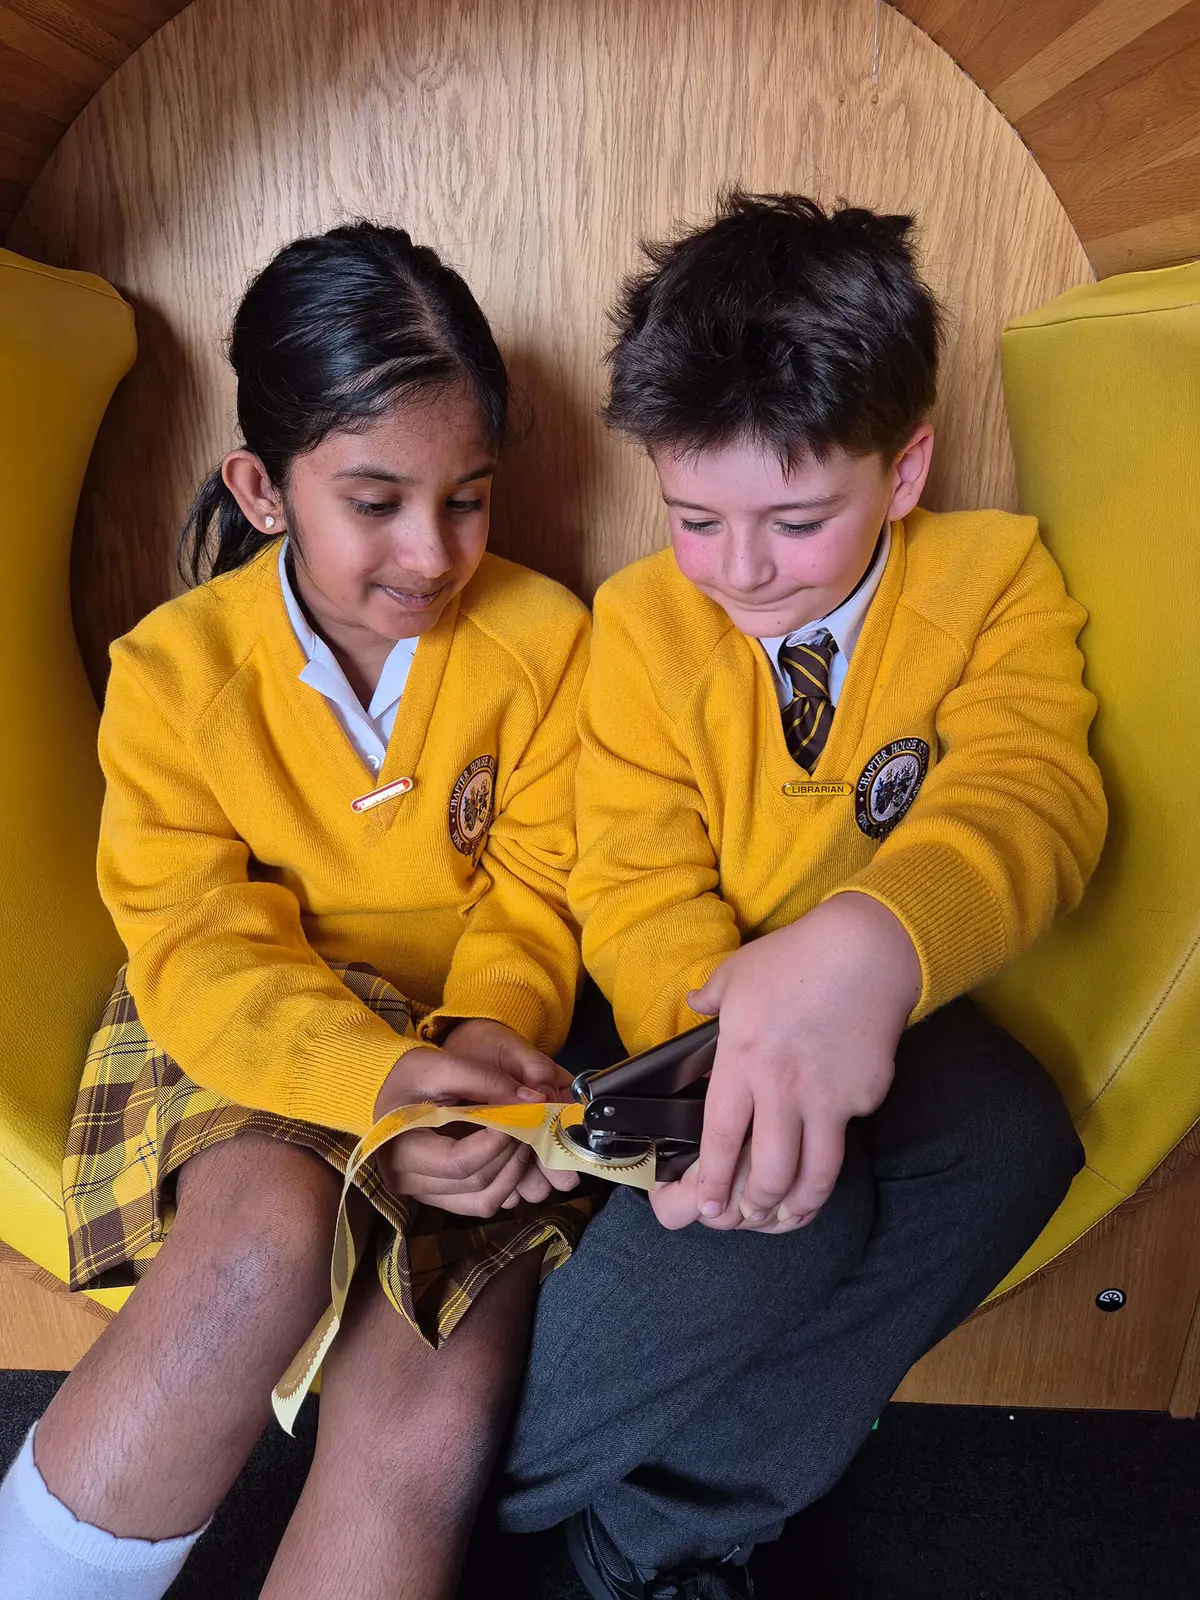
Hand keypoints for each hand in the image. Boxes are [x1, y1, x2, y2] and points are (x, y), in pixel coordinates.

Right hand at [371, 1030, 559, 1216]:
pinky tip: (512, 1154)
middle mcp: (407, 1182)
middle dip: (512, 1153)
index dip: (498, 1141)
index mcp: (401, 1150)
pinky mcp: (437, 1196)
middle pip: (476, 1183)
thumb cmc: (407, 1072)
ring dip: (513, 1173)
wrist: (383, 1085)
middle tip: (531, 1123)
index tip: (521, 1114)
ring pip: (483, 1201)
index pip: (460, 1161)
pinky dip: (504, 1183)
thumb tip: (534, 1101)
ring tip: (524, 1138)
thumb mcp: (442, 1064)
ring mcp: (422, 1194)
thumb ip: (487, 1080)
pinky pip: (479, 1202)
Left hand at [659, 892, 920, 1232]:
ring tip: (784, 1214)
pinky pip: (845, 1137)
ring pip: (813, 1174)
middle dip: (753, 1206)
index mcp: (741, 1061)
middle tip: (745, 1217)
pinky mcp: (863, 1098)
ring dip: (796, 1204)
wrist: (866, 950)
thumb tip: (692, 1002)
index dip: (712, 1181)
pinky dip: (833, 1156)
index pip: (720, 1140)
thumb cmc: (795, 958)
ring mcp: (827, 1098)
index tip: (708, 1204)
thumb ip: (708, 997)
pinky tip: (823, 1163)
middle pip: (767, 1172)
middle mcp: (781, 1089)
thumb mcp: (736, 973)